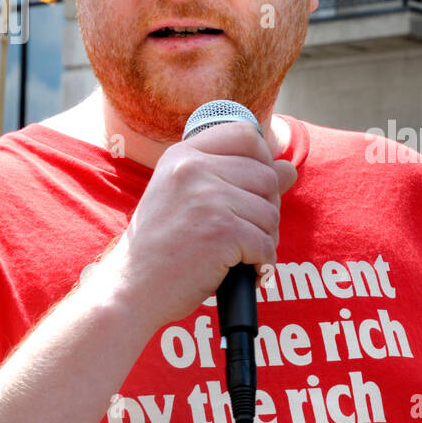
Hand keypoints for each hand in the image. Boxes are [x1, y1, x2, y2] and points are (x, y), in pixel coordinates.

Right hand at [99, 122, 297, 325]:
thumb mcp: (189, 199)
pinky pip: (266, 243)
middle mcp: (194, 169)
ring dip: (265, 239)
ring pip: (270, 212)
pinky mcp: (221, 231)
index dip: (262, 159)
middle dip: (266, 209)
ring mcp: (208, 198)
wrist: (131, 288)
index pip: (246, 135)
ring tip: (240, 255)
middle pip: (267, 175)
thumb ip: (238, 179)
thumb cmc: (163, 247)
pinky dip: (262, 263)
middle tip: (245, 234)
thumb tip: (290, 168)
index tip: (254, 188)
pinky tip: (244, 270)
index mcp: (183, 155)